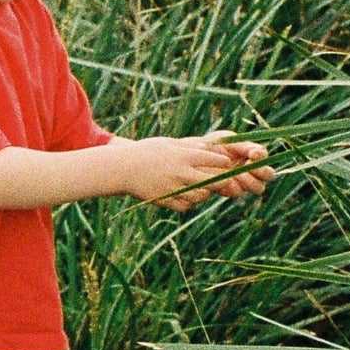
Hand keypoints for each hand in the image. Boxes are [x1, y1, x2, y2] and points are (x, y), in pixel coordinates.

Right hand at [122, 130, 275, 208]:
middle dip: (223, 182)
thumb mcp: (168, 143)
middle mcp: (180, 171)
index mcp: (182, 155)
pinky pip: (185, 206)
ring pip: (200, 196)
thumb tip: (208, 146)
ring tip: (202, 190)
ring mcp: (173, 187)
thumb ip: (188, 146)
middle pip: (212, 180)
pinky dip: (189, 203)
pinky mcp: (165, 200)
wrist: (122, 168)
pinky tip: (186, 197)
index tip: (227, 165)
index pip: (213, 160)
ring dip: (204, 194)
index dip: (223, 163)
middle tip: (227, 182)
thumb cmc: (146, 151)